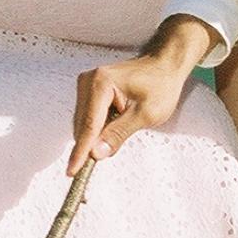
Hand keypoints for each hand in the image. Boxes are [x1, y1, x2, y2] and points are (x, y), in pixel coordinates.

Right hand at [66, 16, 215, 175]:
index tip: (72, 171)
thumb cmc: (160, 85)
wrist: (165, 66)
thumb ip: (118, 134)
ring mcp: (87, 84)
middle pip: (82, 125)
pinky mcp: (89, 91)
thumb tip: (96, 153)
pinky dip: (98, 129)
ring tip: (124, 128)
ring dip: (96, 136)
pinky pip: (88, 117)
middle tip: (107, 155)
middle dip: (91, 145)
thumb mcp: (145, 114)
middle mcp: (88, 81)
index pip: (88, 125)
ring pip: (83, 124)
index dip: (80, 151)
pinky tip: (115, 125)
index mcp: (101, 83)